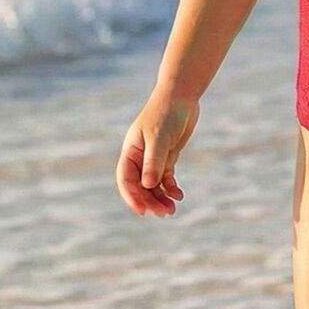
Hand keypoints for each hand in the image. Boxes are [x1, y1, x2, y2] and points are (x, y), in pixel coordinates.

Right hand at [116, 85, 198, 217]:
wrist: (181, 96)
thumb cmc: (166, 113)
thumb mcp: (159, 138)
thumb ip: (153, 162)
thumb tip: (148, 186)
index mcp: (131, 151)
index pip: (126, 180)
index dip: (132, 197)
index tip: (142, 211)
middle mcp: (139, 156)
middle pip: (140, 186)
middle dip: (150, 200)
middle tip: (165, 213)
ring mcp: (154, 157)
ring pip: (153, 184)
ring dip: (161, 197)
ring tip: (172, 210)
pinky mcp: (167, 156)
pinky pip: (166, 178)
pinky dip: (171, 188)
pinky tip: (179, 195)